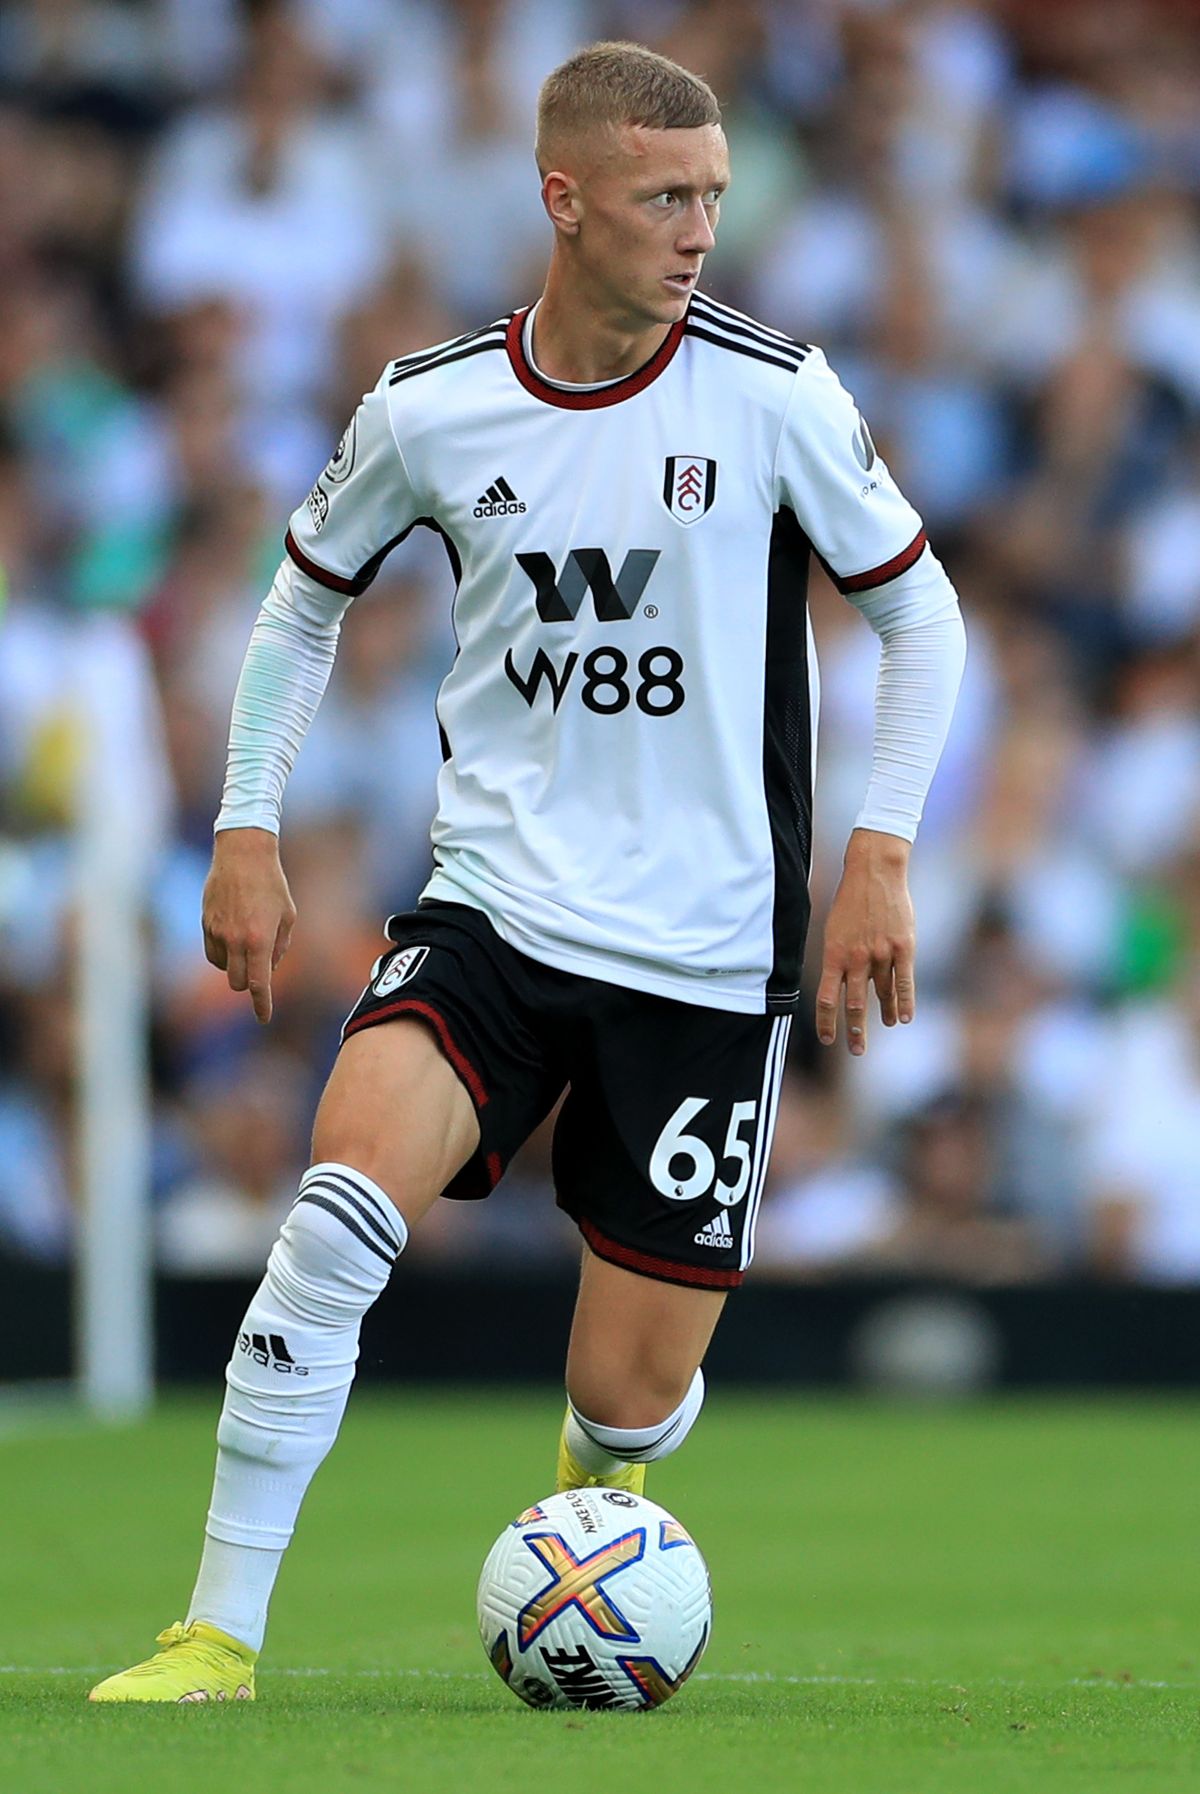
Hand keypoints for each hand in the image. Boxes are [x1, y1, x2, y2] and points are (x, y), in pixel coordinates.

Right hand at [201, 828, 296, 1024]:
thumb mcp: (287, 915)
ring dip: (237, 966)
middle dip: (250, 983)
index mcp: (260, 939)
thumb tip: (269, 967)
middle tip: (261, 970)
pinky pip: (212, 953)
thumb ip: (280, 946)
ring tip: (249, 944)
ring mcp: (217, 932)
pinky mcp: (205, 923)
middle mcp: (235, 939)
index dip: (262, 1004)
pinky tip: (234, 940)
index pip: (259, 983)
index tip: (264, 1018)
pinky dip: (224, 954)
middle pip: (238, 982)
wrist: (242, 854)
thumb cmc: (272, 884)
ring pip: (224, 968)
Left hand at [815, 828, 915, 1055]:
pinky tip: (905, 1017)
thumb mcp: (833, 930)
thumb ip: (837, 959)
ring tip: (888, 1025)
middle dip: (855, 1031)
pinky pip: (904, 981)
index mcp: (833, 954)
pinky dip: (905, 1002)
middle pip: (855, 1004)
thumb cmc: (851, 901)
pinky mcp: (903, 947)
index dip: (826, 1022)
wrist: (874, 872)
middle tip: (857, 1051)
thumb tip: (840, 985)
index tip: (829, 1040)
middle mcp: (856, 958)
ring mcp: (880, 954)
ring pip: (883, 994)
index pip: (826, 998)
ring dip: (885, 1013)